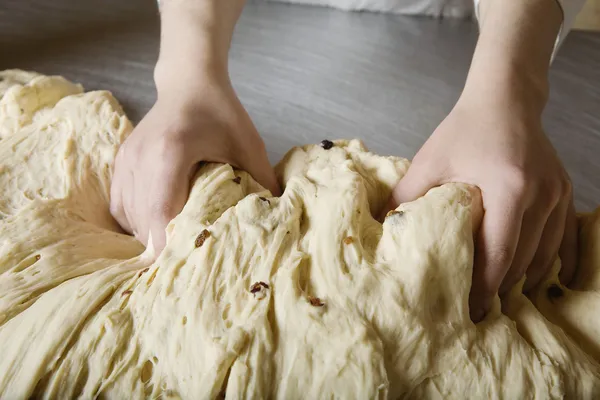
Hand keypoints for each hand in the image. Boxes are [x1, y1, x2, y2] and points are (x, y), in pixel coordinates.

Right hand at [110, 78, 279, 253]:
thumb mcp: (249, 145)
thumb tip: (276, 220)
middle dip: (164, 247)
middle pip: (144, 222)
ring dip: (150, 236)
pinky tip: (156, 227)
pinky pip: (120, 207)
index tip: (187, 267)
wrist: (188, 83)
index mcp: (170, 153)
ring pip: (129, 218)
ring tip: (175, 245)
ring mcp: (125, 161)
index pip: (161, 212)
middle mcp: (140, 159)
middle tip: (187, 263)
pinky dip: (136, 223)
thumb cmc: (221, 112)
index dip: (170, 246)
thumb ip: (263, 181)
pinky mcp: (120, 163)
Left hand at [386, 96, 577, 321]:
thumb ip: (406, 196)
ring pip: (545, 254)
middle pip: (523, 259)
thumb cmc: (464, 130)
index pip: (499, 253)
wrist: (504, 100)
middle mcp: (540, 195)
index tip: (471, 311)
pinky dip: (555, 262)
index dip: (484, 287)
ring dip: (524, 279)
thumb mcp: (429, 160)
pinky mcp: (563, 192)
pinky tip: (545, 282)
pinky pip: (566, 238)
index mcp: (508, 188)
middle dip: (500, 288)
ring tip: (501, 299)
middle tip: (481, 312)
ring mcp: (557, 195)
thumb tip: (385, 229)